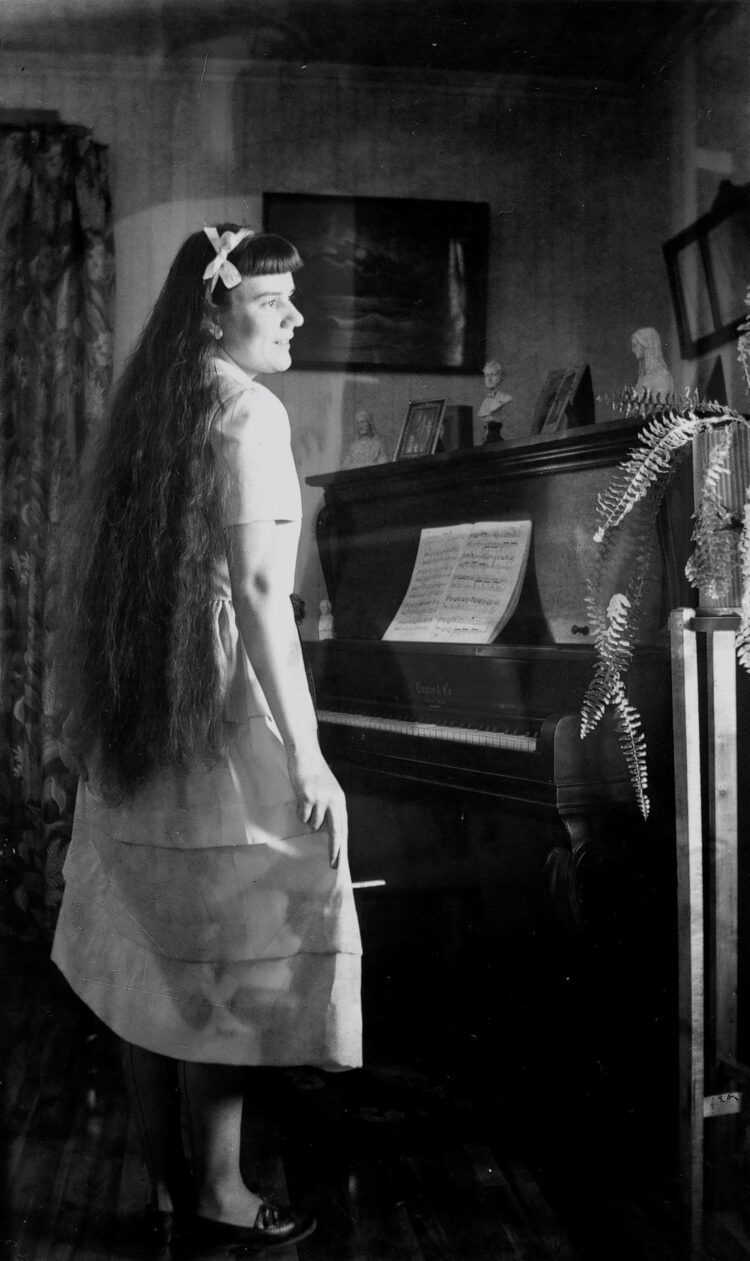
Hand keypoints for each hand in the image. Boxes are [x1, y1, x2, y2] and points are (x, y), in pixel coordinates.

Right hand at [287, 750, 347, 868]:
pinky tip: (300, 800)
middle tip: (332, 864)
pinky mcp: (308, 797)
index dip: (341, 846)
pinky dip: (300, 812)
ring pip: (313, 824)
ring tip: (306, 804)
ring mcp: (321, 799)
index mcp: (340, 801)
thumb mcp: (329, 791)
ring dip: (308, 819)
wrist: (306, 755)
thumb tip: (325, 831)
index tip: (339, 861)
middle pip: (336, 832)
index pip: (343, 828)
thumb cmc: (315, 773)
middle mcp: (334, 801)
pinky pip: (302, 816)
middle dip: (334, 849)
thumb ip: (329, 809)